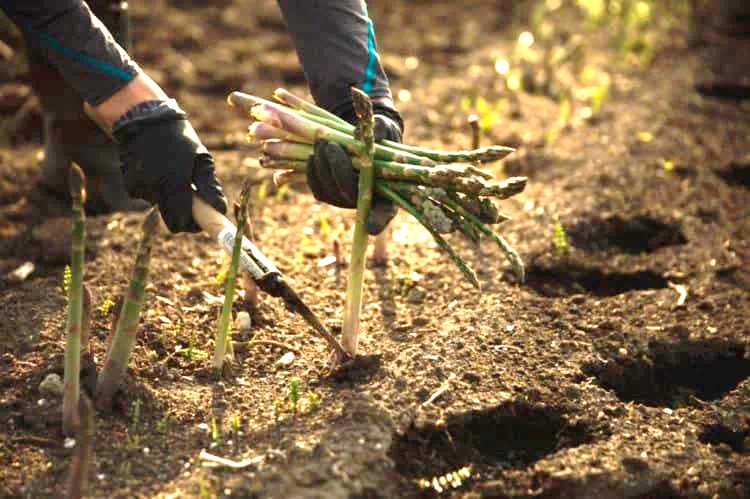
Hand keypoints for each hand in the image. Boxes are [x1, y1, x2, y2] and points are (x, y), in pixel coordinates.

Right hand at [114, 105, 226, 232]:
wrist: (145, 120)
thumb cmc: (180, 139)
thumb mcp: (201, 158)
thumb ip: (209, 186)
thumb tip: (220, 209)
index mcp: (175, 182)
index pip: (182, 221)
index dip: (192, 226)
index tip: (199, 222)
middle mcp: (155, 187)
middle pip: (169, 219)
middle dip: (182, 215)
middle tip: (190, 201)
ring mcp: (140, 187)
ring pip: (160, 206)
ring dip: (168, 198)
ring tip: (172, 174)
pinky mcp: (130, 185)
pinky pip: (148, 196)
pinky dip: (155, 189)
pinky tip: (156, 170)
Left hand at [306, 106, 402, 234]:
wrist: (363, 141)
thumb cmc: (383, 139)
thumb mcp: (387, 131)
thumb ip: (382, 130)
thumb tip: (365, 133)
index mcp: (388, 193)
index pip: (384, 213)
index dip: (377, 220)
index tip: (372, 227)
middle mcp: (366, 203)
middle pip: (350, 195)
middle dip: (338, 169)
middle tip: (332, 145)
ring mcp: (345, 201)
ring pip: (329, 190)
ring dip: (322, 166)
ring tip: (322, 142)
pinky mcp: (329, 195)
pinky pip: (317, 189)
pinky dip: (312, 172)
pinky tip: (313, 155)